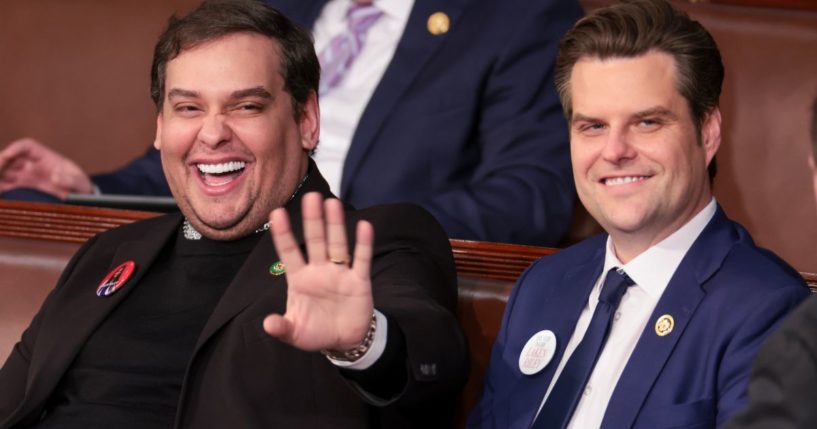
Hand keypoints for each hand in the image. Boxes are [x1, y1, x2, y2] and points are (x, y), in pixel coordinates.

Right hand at [0, 138, 93, 197]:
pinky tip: (0, 191)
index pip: (27, 146)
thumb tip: (55, 177)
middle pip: (10, 158)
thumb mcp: (81, 183)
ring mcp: (27, 178)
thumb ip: (71, 180)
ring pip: (5, 172)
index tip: (7, 155)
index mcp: (46, 158)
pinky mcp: (24, 191)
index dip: (15, 148)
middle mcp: (33, 166)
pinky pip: (7, 187)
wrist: (81, 201)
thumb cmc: (81, 187)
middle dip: (0, 161)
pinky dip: (1, 188)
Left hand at [263, 192, 374, 351]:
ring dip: (335, 225)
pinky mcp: (359, 281)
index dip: (284, 234)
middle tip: (310, 197)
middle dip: (312, 220)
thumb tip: (268, 324)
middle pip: (315, 241)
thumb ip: (282, 328)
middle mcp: (319, 271)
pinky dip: (363, 244)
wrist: (344, 340)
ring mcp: (340, 273)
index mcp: (300, 280)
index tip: (277, 212)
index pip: (289, 252)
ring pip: (337, 245)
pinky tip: (364, 226)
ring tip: (332, 204)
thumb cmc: (315, 332)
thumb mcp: (296, 333)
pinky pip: (362, 259)